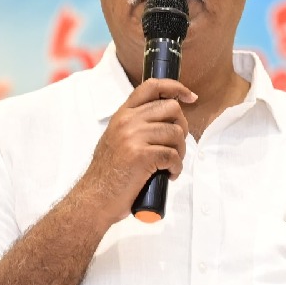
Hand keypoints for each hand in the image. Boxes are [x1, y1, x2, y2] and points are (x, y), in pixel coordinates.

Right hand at [76, 78, 195, 226]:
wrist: (94, 198)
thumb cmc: (108, 174)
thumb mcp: (116, 139)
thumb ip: (134, 125)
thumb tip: (165, 120)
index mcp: (122, 115)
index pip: (152, 87)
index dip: (176, 87)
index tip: (190, 96)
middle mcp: (127, 121)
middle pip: (172, 108)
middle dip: (182, 127)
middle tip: (176, 146)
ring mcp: (133, 137)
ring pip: (176, 132)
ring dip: (180, 151)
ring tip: (170, 165)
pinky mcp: (142, 156)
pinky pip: (173, 155)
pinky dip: (176, 167)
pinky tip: (168, 175)